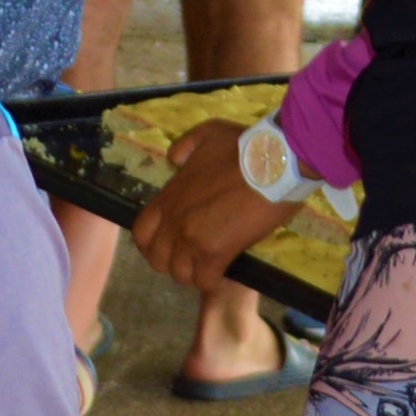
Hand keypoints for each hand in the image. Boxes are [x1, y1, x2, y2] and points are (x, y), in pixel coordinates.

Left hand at [134, 121, 295, 294]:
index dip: (151, 243)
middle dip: (172, 263)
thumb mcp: (206, 134)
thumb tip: (173, 160)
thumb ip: (184, 147)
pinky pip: (206, 280)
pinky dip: (213, 280)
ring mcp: (193, 238)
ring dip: (194, 273)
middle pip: (157, 259)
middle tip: (192, 259)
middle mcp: (175, 221)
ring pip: (180, 274)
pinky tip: (225, 271)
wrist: (274, 162)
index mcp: (169, 196)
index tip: (169, 245)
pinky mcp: (217, 253)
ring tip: (209, 266)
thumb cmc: (244, 147)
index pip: (141, 232)